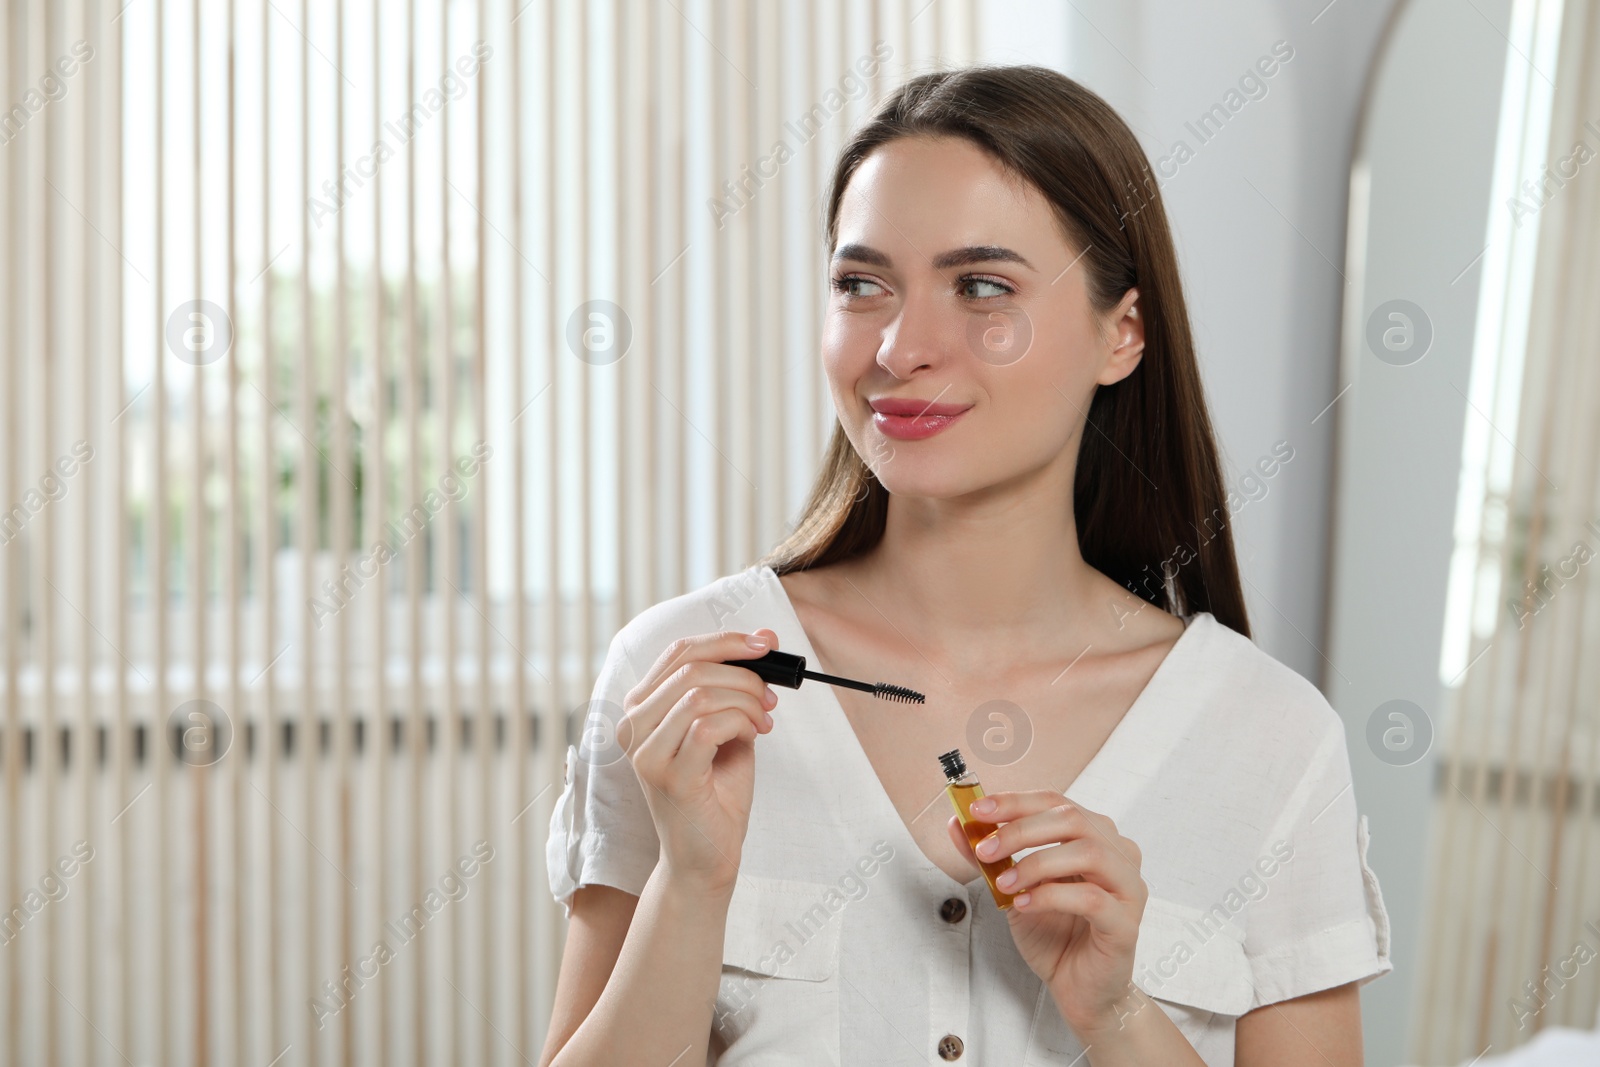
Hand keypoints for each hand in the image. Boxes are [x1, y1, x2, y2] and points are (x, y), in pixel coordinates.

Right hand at [624, 630, 780, 892]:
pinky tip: (752, 737)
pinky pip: (707, 726)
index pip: (679, 651)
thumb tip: (764, 638)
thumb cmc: (714, 792)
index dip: (725, 640)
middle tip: (771, 698)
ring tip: (763, 721)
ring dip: (745, 701)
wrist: (707, 857)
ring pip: (699, 693)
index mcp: (641, 707)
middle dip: (743, 675)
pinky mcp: (668, 775)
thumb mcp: (727, 726)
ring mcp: (646, 751)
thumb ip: (736, 685)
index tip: (765, 645)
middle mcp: (633, 725)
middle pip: (691, 667)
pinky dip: (740, 723)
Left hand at [946, 791, 1147, 1034]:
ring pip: (1087, 853)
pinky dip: (1051, 897)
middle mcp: (1118, 854)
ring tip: (1003, 884)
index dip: (1015, 802)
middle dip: (1020, 830)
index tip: (977, 810)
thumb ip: (991, 856)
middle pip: (1072, 819)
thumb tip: (958, 823)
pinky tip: (1024, 904)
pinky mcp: (1126, 923)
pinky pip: (1092, 899)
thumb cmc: (1055, 934)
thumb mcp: (1013, 888)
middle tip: (985, 850)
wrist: (1079, 989)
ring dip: (1035, 863)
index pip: (1055, 802)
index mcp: (1095, 836)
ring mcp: (1128, 887)